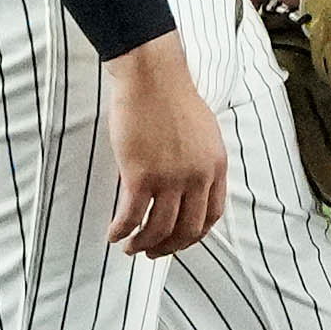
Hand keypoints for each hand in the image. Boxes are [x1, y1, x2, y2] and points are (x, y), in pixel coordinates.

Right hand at [101, 33, 228, 257]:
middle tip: (152, 252)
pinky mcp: (141, 175)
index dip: (195, 234)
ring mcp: (170, 178)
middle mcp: (198, 177)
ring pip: (158, 228)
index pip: (212, 215)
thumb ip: (202, 161)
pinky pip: (131, 216)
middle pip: (188, 229)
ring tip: (129, 248)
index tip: (179, 240)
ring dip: (142, 244)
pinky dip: (121, 231)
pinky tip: (113, 235)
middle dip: (169, 247)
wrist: (152, 77)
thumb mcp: (205, 133)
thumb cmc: (173, 98)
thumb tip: (191, 185)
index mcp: (216, 166)